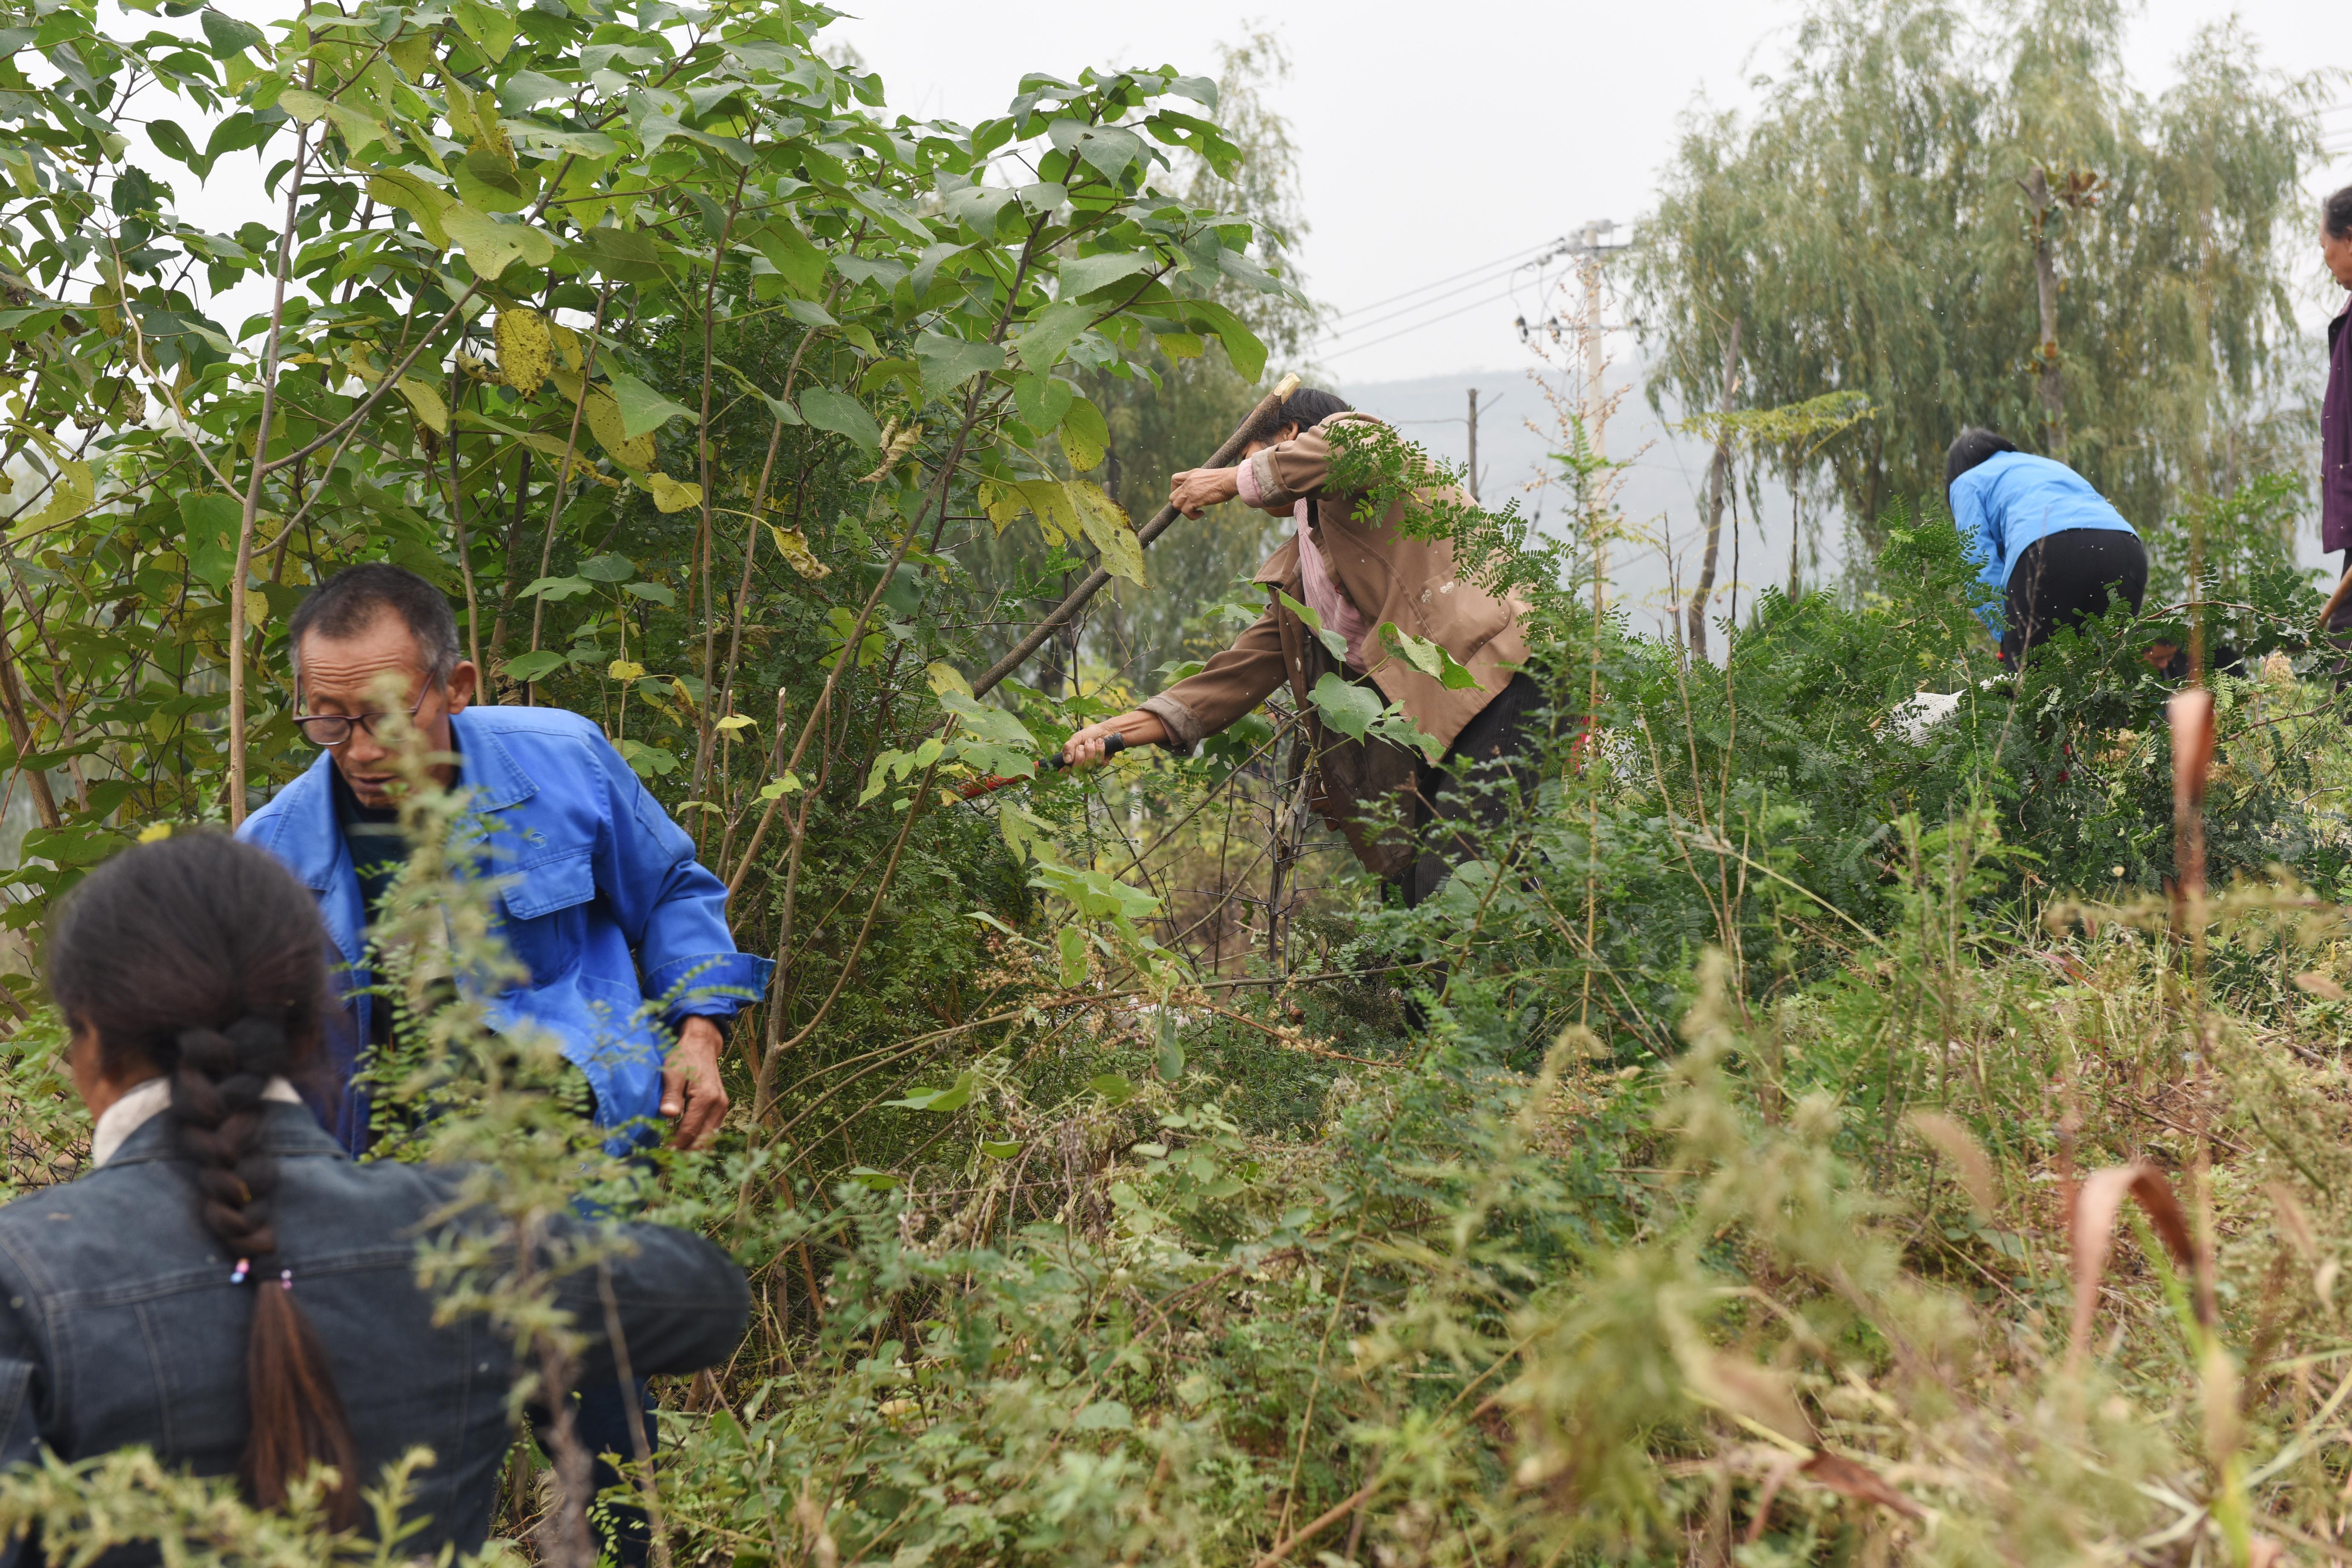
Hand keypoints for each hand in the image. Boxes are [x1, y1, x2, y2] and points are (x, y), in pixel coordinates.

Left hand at [661, 1016, 730, 1148]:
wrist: (701, 1046)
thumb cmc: (683, 1058)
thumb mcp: (672, 1072)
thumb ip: (671, 1095)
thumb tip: (667, 1115)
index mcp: (707, 1098)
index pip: (690, 1130)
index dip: (676, 1145)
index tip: (663, 1155)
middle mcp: (719, 1105)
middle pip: (704, 1140)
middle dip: (687, 1154)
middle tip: (669, 1164)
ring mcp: (722, 1107)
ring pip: (710, 1138)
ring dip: (694, 1150)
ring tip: (676, 1160)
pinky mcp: (721, 1108)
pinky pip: (712, 1131)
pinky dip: (700, 1141)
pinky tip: (686, 1146)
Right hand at [1061, 710, 1166, 767]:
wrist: (1116, 730)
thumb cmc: (1098, 731)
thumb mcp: (1082, 735)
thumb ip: (1070, 745)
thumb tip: (1065, 760)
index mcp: (1075, 755)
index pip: (1065, 767)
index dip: (1061, 770)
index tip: (1057, 770)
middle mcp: (1082, 761)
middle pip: (1076, 768)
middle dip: (1081, 755)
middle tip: (1088, 745)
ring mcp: (1093, 764)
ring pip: (1087, 768)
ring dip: (1092, 754)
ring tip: (1098, 743)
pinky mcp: (1104, 764)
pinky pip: (1099, 766)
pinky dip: (1101, 755)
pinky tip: (1105, 748)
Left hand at [1169, 466, 1239, 517]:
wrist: (1230, 480)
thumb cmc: (1226, 479)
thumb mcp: (1210, 477)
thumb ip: (1202, 482)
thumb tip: (1205, 491)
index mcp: (1192, 474)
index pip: (1174, 479)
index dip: (1175, 489)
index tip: (1184, 495)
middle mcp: (1188, 481)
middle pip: (1173, 496)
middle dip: (1180, 504)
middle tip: (1191, 506)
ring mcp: (1190, 490)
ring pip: (1176, 505)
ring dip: (1185, 511)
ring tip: (1197, 511)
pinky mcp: (1194, 499)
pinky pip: (1185, 512)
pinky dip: (1192, 516)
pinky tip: (1201, 513)